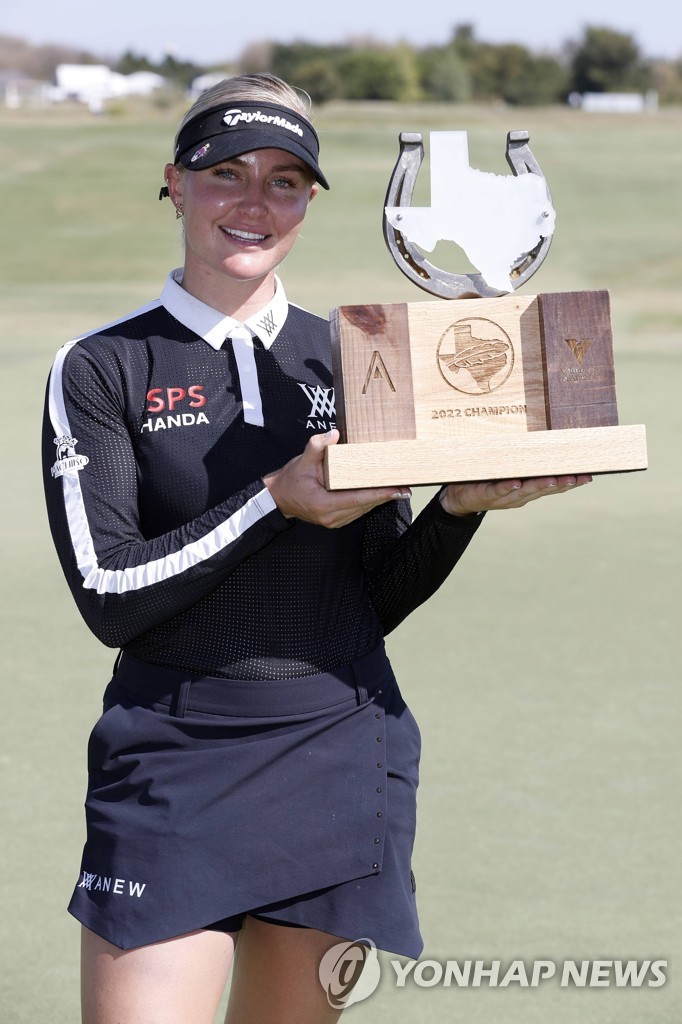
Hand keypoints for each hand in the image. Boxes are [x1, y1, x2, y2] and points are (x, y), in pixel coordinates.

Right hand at [263, 430, 410, 528]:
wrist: (279, 498)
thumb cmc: (291, 480)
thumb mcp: (301, 461)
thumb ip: (317, 447)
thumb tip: (333, 434)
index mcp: (323, 504)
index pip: (357, 498)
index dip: (378, 494)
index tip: (396, 489)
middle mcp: (331, 516)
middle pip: (364, 505)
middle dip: (385, 495)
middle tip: (406, 485)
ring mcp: (334, 521)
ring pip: (363, 509)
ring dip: (379, 499)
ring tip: (399, 488)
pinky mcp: (337, 520)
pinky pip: (358, 510)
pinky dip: (370, 500)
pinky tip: (382, 492)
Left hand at [440, 475, 592, 515]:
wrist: (458, 498)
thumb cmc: (487, 479)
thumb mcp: (508, 469)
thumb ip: (524, 460)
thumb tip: (542, 439)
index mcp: (528, 489)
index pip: (553, 486)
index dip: (571, 482)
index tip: (588, 475)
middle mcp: (520, 495)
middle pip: (544, 490)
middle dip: (562, 484)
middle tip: (579, 477)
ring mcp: (504, 497)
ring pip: (526, 491)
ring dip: (540, 486)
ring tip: (555, 480)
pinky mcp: (486, 494)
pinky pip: (499, 489)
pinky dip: (508, 487)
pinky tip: (517, 482)